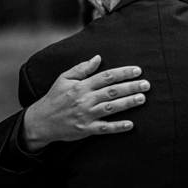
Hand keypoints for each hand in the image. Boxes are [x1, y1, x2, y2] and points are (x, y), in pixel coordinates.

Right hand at [21, 55, 148, 150]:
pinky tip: (131, 124)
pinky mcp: (85, 129)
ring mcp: (85, 115)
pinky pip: (104, 128)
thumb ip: (82, 68)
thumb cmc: (54, 97)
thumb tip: (98, 57)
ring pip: (110, 108)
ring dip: (128, 103)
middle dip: (130, 87)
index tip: (138, 70)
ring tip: (142, 98)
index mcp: (81, 85)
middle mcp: (84, 99)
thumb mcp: (64, 78)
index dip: (123, 73)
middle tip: (147, 84)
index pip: (106, 76)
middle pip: (112, 91)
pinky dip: (117, 127)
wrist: (40, 121)